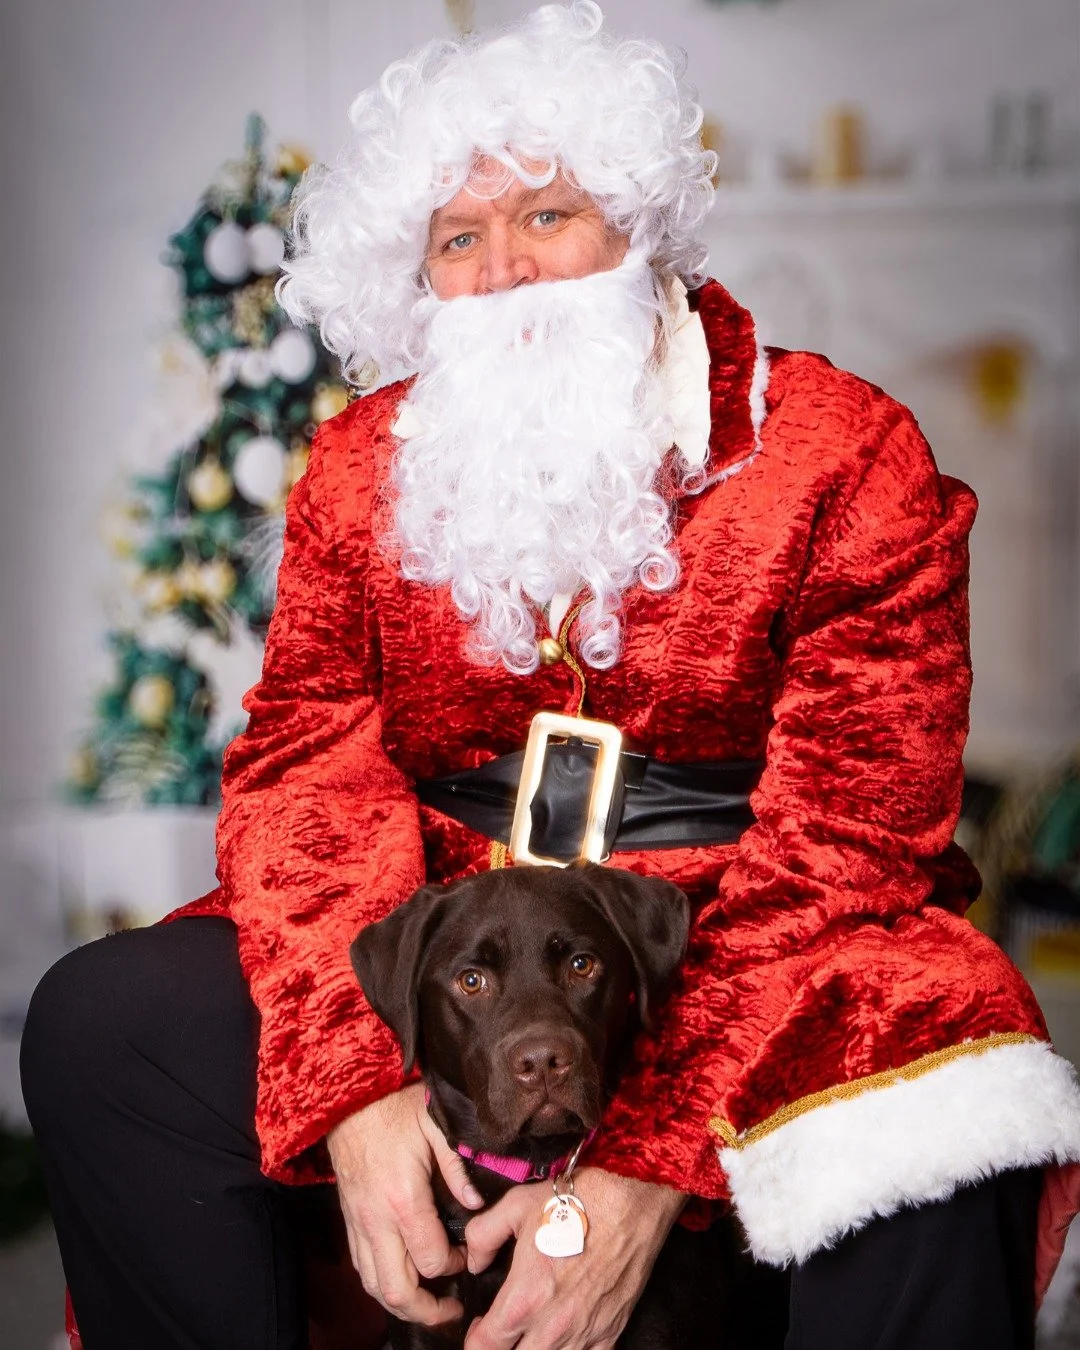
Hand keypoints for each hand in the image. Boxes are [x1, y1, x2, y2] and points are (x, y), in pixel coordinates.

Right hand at [327, 1082, 484, 1326]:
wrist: (346, 1100)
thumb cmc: (393, 1108)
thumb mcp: (435, 1125)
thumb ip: (458, 1166)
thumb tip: (478, 1202)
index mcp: (402, 1199)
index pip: (431, 1258)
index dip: (455, 1266)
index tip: (469, 1255)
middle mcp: (376, 1220)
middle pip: (397, 1290)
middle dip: (427, 1311)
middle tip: (452, 1311)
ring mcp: (358, 1225)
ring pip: (374, 1287)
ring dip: (402, 1304)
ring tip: (429, 1305)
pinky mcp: (349, 1222)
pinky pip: (362, 1269)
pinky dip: (382, 1284)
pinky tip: (403, 1278)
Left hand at [462, 1168, 686, 1348]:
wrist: (629, 1199)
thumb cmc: (576, 1201)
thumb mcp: (515, 1206)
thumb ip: (483, 1236)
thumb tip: (474, 1261)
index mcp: (523, 1299)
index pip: (484, 1347)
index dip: (476, 1338)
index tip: (480, 1325)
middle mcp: (552, 1326)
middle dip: (505, 1348)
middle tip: (506, 1331)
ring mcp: (584, 1333)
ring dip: (538, 1348)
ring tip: (537, 1329)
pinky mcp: (611, 1332)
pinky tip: (570, 1335)